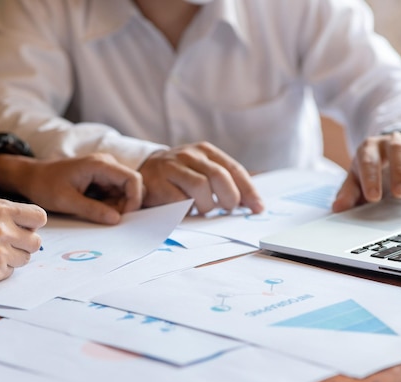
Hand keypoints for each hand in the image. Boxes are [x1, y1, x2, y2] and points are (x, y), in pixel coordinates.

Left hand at [0, 153, 142, 224]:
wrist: (31, 176)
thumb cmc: (45, 185)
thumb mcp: (67, 201)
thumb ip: (93, 210)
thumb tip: (116, 219)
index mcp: (100, 164)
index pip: (133, 179)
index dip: (134, 199)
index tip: (122, 216)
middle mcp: (106, 163)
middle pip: (131, 186)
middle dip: (123, 205)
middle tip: (104, 217)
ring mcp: (105, 170)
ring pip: (124, 192)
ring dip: (116, 206)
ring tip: (93, 212)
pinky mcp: (101, 178)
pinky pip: (114, 193)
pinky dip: (109, 205)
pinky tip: (91, 208)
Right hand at [0, 199, 45, 289]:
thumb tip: (21, 221)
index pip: (38, 217)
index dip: (32, 223)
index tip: (25, 226)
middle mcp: (2, 229)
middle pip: (35, 241)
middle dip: (24, 242)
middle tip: (7, 242)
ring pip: (24, 258)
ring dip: (13, 257)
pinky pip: (9, 272)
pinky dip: (0, 269)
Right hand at [138, 142, 263, 213]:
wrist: (143, 170)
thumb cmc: (180, 175)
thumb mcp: (203, 170)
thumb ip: (226, 182)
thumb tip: (254, 203)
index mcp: (206, 151)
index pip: (234, 169)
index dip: (248, 191)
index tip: (258, 208)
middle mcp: (190, 155)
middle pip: (219, 176)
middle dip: (229, 198)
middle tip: (228, 210)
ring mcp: (172, 167)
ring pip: (200, 187)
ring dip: (206, 205)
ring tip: (203, 209)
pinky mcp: (158, 182)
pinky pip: (179, 200)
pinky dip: (188, 210)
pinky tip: (187, 211)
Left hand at [332, 132, 400, 211]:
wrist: (388, 155)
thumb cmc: (371, 170)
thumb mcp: (356, 180)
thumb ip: (348, 193)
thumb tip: (337, 208)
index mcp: (369, 148)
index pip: (368, 160)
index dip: (371, 178)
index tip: (373, 197)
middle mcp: (391, 142)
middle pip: (396, 149)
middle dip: (398, 171)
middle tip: (398, 194)